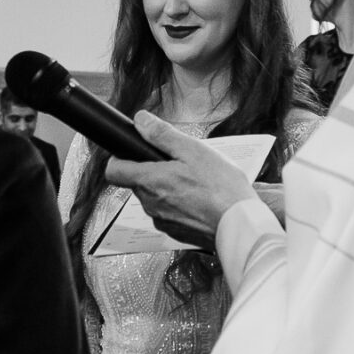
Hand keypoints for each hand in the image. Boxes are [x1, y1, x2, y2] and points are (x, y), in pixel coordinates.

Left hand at [105, 113, 256, 243]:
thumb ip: (162, 135)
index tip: (134, 152)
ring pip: (154, 198)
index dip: (120, 158)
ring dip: (168, 187)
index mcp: (150, 182)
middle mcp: (150, 204)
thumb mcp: (193, 150)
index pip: (113, 171)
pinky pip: (169, 213)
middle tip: (180, 163)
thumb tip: (141, 120)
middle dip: (153, 170)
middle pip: (138, 182)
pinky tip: (201, 199)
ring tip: (196, 182)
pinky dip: (180, 204)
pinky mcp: (176, 233)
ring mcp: (162, 221)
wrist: (240, 226)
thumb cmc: (221, 189)